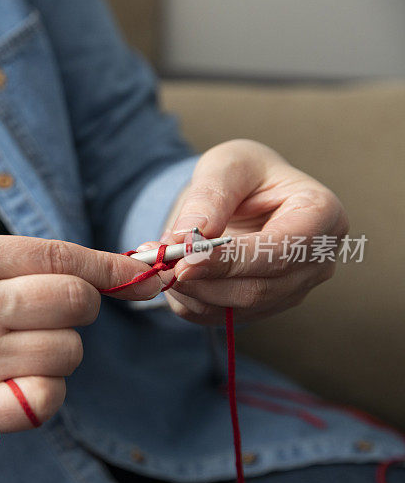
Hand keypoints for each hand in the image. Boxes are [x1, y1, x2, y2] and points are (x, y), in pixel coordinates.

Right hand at [0, 232, 161, 442]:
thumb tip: (71, 271)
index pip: (59, 255)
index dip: (108, 267)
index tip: (137, 275)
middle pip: (75, 303)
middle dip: (76, 310)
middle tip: (47, 319)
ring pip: (67, 352)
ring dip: (57, 354)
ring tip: (15, 354)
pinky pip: (45, 400)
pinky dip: (43, 392)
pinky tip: (15, 385)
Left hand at [157, 139, 347, 324]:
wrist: (244, 197)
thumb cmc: (244, 174)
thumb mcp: (226, 166)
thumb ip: (210, 196)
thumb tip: (190, 236)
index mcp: (321, 215)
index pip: (282, 250)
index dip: (233, 259)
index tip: (187, 257)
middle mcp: (315, 261)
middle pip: (260, 288)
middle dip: (205, 279)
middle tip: (163, 263)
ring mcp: (292, 290)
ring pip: (237, 308)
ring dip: (192, 290)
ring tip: (161, 261)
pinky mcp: (262, 308)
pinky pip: (219, 317)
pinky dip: (188, 300)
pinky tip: (171, 273)